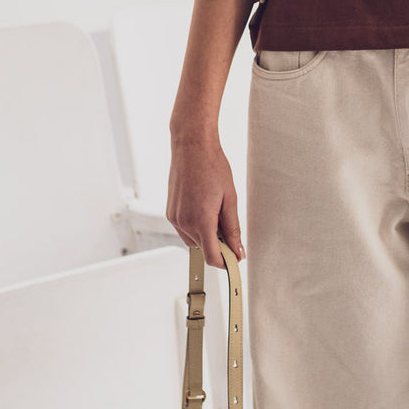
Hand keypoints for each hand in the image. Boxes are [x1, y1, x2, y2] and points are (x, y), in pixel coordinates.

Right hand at [166, 135, 245, 268]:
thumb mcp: (230, 199)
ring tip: (215, 210)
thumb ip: (233, 229)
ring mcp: (175, 218)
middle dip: (218, 243)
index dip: (226, 262)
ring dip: (206, 234)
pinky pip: (184, 229)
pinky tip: (203, 207)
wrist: (192, 147)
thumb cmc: (212, 166)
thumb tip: (238, 251)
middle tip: (228, 223)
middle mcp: (184, 222)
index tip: (235, 260)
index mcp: (201, 221)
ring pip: (193, 240)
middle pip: (204, 248)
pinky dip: (195, 226)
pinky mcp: (170, 212)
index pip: (212, 257)